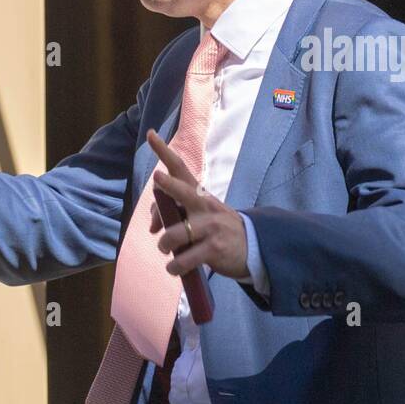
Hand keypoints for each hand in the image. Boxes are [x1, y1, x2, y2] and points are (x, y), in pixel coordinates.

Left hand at [145, 129, 248, 280]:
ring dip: (165, 246)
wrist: (253, 247)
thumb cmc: (217, 229)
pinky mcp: (214, 249)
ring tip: (168, 251)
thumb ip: (174, 216)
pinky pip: (184, 260)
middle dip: (169, 185)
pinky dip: (175, 267)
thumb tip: (153, 227)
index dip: (164, 152)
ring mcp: (210, 227)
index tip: (150, 135)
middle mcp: (204, 206)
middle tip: (157, 177)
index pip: (180, 169)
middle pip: (184, 192)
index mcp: (199, 195)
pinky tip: (176, 268)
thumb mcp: (200, 217)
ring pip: (175, 235)